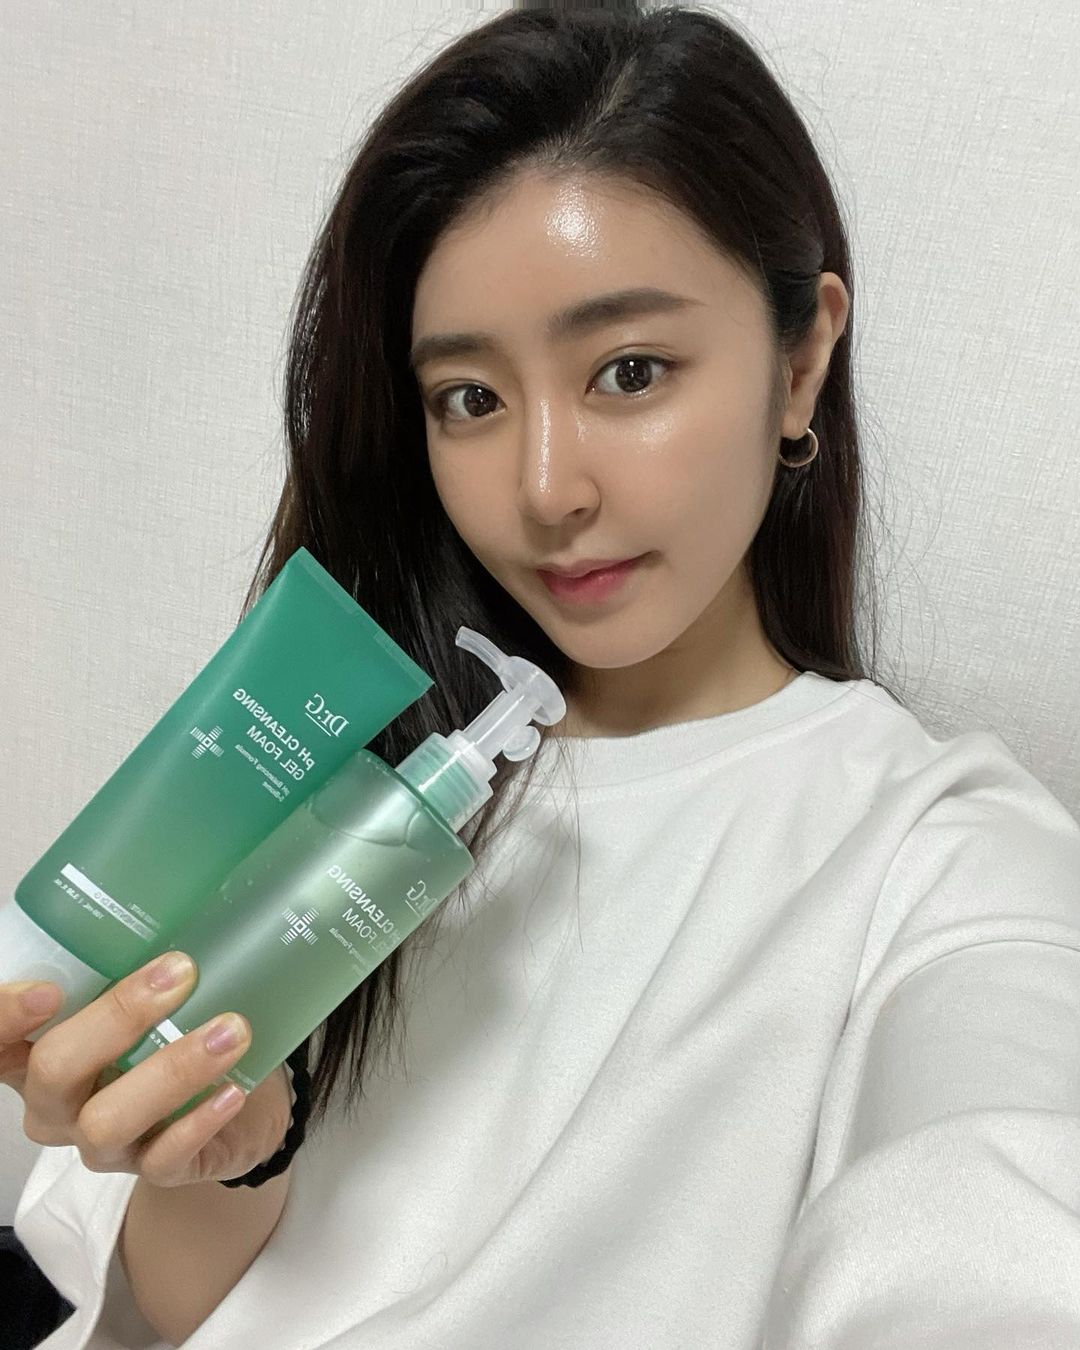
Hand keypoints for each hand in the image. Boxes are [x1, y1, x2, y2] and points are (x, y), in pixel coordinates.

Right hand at [0, 955, 292, 1188]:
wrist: (241, 1101)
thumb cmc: (177, 1031)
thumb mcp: (146, 993)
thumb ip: (134, 958)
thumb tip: (171, 890)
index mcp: (38, 1051)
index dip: (4, 1017)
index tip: (47, 990)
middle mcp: (58, 1103)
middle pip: (55, 1070)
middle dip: (116, 1018)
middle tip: (180, 974)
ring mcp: (102, 1143)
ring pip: (109, 1120)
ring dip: (173, 1069)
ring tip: (231, 1030)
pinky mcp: (154, 1171)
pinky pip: (165, 1157)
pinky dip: (199, 1120)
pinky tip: (232, 1090)